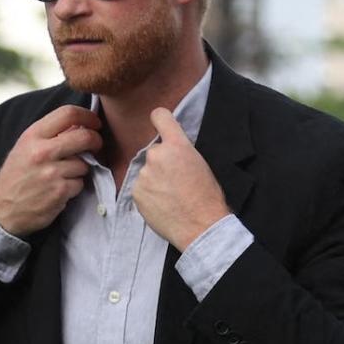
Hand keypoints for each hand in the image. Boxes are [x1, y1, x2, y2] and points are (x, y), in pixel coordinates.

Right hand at [0, 105, 102, 237]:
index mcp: (33, 136)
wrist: (2, 208)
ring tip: (64, 174)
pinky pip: (80, 183)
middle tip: (95, 145)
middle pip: (84, 137)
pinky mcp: (59, 192)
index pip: (67, 114)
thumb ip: (50, 134)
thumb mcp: (25, 147)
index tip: (94, 122)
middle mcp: (42, 152)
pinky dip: (74, 186)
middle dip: (96, 140)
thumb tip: (80, 126)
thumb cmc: (16, 175)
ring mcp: (52, 173)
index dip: (87, 116)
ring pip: (85, 164)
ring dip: (80, 169)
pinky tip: (60, 188)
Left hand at [133, 107, 229, 250]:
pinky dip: (148, 195)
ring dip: (154, 180)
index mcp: (177, 145)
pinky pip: (141, 188)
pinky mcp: (136, 192)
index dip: (160, 120)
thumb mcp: (201, 165)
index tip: (159, 123)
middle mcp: (157, 155)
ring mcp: (144, 174)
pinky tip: (163, 205)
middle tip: (175, 181)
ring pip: (147, 172)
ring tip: (171, 197)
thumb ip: (182, 152)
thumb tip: (173, 152)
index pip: (161, 116)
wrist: (200, 227)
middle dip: (162, 162)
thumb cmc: (207, 198)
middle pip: (154, 151)